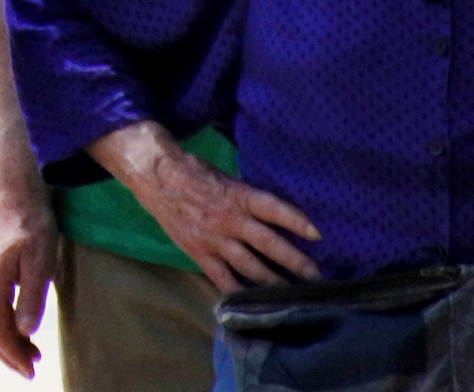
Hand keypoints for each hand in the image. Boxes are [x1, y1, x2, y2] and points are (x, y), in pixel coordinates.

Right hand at [0, 186, 56, 378]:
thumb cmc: (32, 221)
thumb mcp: (40, 260)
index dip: (13, 354)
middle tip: (29, 369)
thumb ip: (31, 297)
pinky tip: (18, 325)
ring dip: (3, 340)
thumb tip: (24, 331)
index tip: (32, 370)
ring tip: (28, 352)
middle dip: (5, 354)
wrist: (15, 188)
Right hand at [128, 143, 321, 293]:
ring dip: (273, 281)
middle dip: (294, 261)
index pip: (274, 209)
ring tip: (291, 293)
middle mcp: (229, 220)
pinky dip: (238, 291)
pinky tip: (253, 302)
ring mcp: (214, 239)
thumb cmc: (194, 172)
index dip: (296, 221)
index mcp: (238, 196)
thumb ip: (246, 198)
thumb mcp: (225, 177)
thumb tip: (271, 213)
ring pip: (250, 266)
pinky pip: (222, 278)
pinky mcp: (200, 253)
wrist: (156, 178)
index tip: (318, 234)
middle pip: (268, 243)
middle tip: (315, 276)